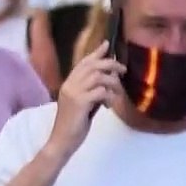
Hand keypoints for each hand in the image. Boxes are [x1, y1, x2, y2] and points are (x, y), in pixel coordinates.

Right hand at [46, 41, 124, 159]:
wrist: (62, 141)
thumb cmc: (73, 125)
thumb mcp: (83, 104)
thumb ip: (92, 92)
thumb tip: (107, 82)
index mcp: (68, 84)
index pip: (83, 63)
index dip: (96, 53)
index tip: (107, 44)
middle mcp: (69, 85)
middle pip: (92, 66)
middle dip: (110, 64)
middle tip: (123, 70)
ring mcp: (73, 93)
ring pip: (98, 76)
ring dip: (112, 82)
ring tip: (118, 92)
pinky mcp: (79, 102)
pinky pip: (100, 91)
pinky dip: (109, 96)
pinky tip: (110, 105)